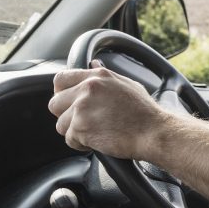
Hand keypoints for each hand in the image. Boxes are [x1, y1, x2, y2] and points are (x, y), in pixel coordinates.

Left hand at [48, 60, 164, 158]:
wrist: (153, 132)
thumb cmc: (144, 112)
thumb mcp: (128, 84)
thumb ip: (105, 74)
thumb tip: (93, 64)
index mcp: (98, 76)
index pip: (61, 79)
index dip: (62, 92)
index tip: (68, 101)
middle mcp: (88, 89)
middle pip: (54, 103)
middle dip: (65, 114)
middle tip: (83, 120)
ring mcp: (82, 108)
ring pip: (61, 124)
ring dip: (74, 131)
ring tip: (95, 131)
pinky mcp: (81, 128)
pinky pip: (69, 139)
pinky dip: (81, 143)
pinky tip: (98, 139)